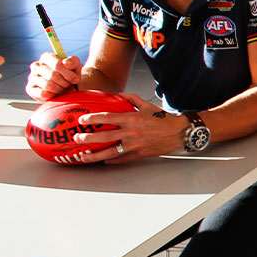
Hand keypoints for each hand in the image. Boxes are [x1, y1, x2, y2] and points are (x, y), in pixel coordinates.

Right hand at [26, 52, 80, 100]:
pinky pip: (42, 93)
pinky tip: (55, 93)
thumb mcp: (76, 67)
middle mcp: (36, 65)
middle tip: (69, 85)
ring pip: (47, 84)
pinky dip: (52, 95)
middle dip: (65, 82)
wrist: (66, 88)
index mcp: (46, 57)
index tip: (76, 79)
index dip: (68, 74)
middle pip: (53, 75)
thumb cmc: (70, 75)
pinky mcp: (30, 88)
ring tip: (63, 88)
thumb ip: (73, 62)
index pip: (57, 64)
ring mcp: (32, 77)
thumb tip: (66, 62)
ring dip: (59, 89)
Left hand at [72, 94, 186, 164]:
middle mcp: (131, 132)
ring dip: (94, 155)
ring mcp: (134, 145)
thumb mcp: (147, 105)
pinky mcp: (139, 154)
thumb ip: (131, 99)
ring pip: (110, 152)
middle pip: (105, 136)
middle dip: (88, 138)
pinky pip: (122, 159)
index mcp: (132, 119)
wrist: (179, 132)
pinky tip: (102, 161)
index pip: (108, 117)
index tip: (82, 119)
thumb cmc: (163, 119)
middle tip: (77, 139)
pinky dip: (111, 161)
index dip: (93, 118)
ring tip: (83, 157)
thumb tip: (117, 95)